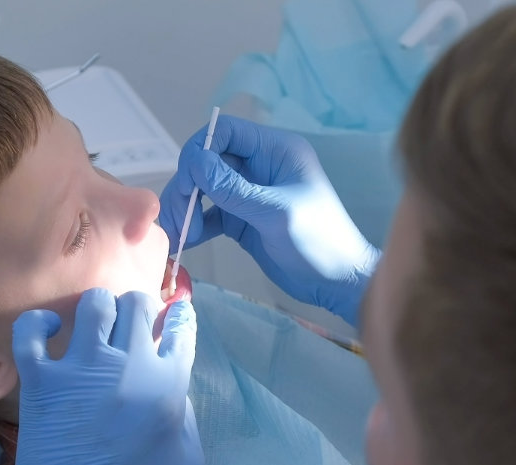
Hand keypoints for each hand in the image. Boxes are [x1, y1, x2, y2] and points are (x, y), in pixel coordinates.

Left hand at [0, 289, 201, 464]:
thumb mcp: (188, 460)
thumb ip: (186, 414)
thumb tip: (170, 385)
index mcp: (168, 385)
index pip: (180, 328)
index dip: (178, 315)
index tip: (170, 314)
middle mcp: (128, 367)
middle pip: (136, 304)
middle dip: (137, 308)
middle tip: (129, 324)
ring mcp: (82, 370)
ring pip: (93, 304)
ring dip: (97, 308)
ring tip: (94, 325)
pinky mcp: (42, 381)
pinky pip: (31, 330)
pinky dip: (39, 323)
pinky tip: (48, 332)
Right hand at [160, 115, 379, 325]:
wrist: (336, 281)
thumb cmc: (318, 240)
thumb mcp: (276, 213)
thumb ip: (233, 188)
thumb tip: (194, 162)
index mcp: (275, 151)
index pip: (225, 132)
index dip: (199, 151)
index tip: (187, 182)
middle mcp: (258, 166)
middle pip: (207, 161)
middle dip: (187, 186)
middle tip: (179, 218)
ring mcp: (248, 193)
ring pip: (203, 188)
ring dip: (186, 208)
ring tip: (179, 236)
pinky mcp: (241, 219)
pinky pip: (209, 214)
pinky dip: (194, 225)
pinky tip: (185, 242)